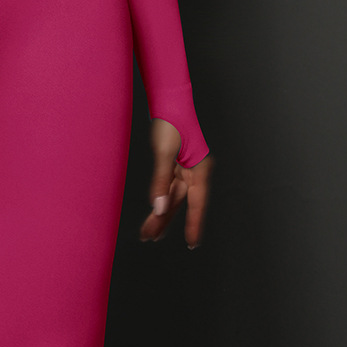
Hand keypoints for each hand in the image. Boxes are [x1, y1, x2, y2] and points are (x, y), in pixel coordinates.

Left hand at [139, 118, 211, 247]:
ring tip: (147, 235)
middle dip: (165, 221)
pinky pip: (167, 190)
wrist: (169, 102)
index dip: (194, 224)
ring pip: (172, 199)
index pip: (198, 203)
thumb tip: (158, 208)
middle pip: (180, 203)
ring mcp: (186, 171)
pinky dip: (159, 202)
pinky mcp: (176, 167)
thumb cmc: (170, 124)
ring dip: (159, 215)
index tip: (192, 243)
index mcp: (200, 169)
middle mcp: (195, 172)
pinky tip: (152, 215)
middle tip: (150, 239)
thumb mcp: (164, 153)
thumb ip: (160, 182)